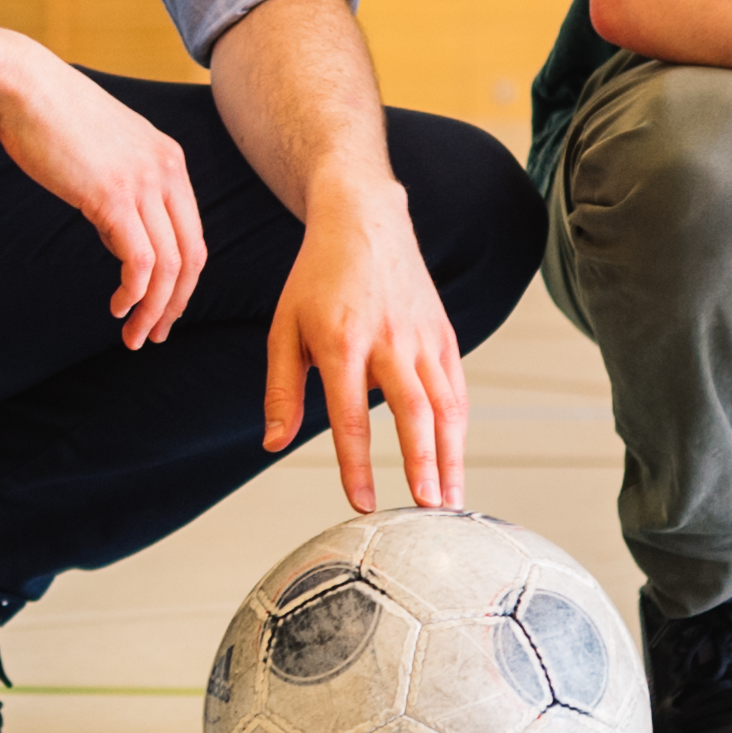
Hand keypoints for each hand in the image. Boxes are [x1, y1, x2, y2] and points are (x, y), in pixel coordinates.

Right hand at [0, 44, 209, 347]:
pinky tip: (118, 307)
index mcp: (170, 160)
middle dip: (177, 303)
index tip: (162, 307)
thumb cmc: (51, 116)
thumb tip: (117, 232)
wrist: (22, 86)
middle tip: (155, 334)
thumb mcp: (104, 150)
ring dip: (154, 309)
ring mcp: (143, 183)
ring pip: (169, 266)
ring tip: (135, 336)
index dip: (183, 279)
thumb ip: (121, 187)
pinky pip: (139, 262)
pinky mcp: (113, 196)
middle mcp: (166, 171)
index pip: (193, 234)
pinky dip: (134, 293)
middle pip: (193, 255)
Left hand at [263, 179, 470, 509]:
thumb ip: (280, 391)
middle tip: (429, 512)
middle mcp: (389, 341)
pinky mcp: (443, 334)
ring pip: (445, 405)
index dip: (358, 467)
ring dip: (451, 457)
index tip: (363, 506)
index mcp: (342, 343)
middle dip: (423, 466)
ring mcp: (422, 337)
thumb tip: (273, 444)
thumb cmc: (317, 278)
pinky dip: (458, 428)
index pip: (351, 418)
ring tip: (451, 502)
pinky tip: (454, 459)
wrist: (364, 221)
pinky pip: (455, 389)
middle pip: (413, 414)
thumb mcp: (285, 330)